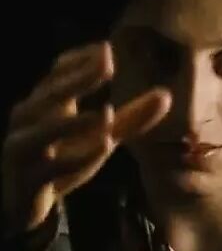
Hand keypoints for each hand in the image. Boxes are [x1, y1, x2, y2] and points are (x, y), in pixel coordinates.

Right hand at [2, 41, 170, 233]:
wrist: (27, 202)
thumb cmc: (65, 158)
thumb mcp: (103, 136)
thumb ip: (132, 117)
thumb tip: (166, 95)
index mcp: (47, 104)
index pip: (59, 73)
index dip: (81, 60)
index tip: (108, 48)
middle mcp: (30, 120)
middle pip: (52, 94)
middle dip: (79, 78)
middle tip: (107, 62)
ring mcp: (25, 149)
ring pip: (45, 132)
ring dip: (74, 123)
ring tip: (106, 113)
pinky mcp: (29, 179)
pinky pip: (52, 167)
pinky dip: (76, 158)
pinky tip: (103, 146)